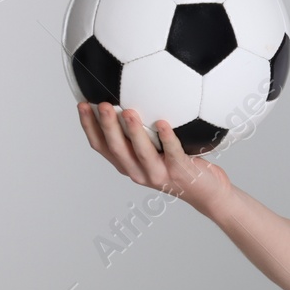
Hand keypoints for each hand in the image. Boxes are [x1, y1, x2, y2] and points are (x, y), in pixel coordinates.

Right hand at [77, 101, 231, 216]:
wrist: (207, 192)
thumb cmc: (180, 166)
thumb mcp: (155, 149)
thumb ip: (142, 132)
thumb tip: (132, 97)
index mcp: (128, 165)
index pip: (101, 146)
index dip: (89, 127)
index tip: (82, 105)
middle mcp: (139, 172)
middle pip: (116, 149)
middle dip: (106, 126)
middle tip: (101, 104)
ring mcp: (159, 174)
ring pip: (141, 152)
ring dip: (133, 131)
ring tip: (127, 111)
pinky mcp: (180, 172)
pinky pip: (172, 152)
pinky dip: (166, 138)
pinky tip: (162, 123)